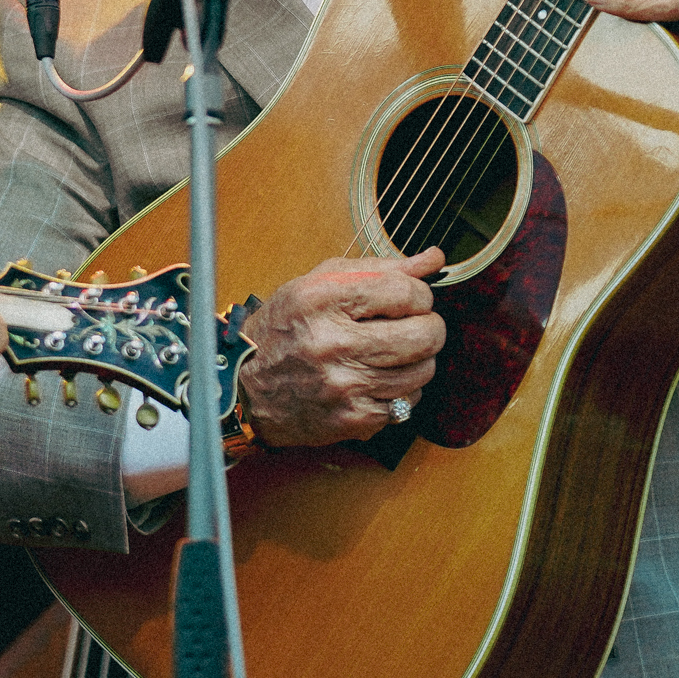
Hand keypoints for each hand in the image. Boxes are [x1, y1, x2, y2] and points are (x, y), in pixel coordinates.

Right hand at [237, 247, 445, 446]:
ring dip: (418, 360)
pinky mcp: (352, 418)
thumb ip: (378, 269)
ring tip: (396, 353)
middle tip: (415, 326)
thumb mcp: (318, 284)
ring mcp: (343, 384)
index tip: (410, 300)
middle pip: (423, 334)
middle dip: (429, 327)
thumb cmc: (284, 329)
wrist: (244, 387)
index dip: (418, 294)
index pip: (405, 291)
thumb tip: (434, 259)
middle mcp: (331, 341)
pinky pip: (408, 403)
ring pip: (422, 370)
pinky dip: (404, 390)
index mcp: (321, 299)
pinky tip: (381, 379)